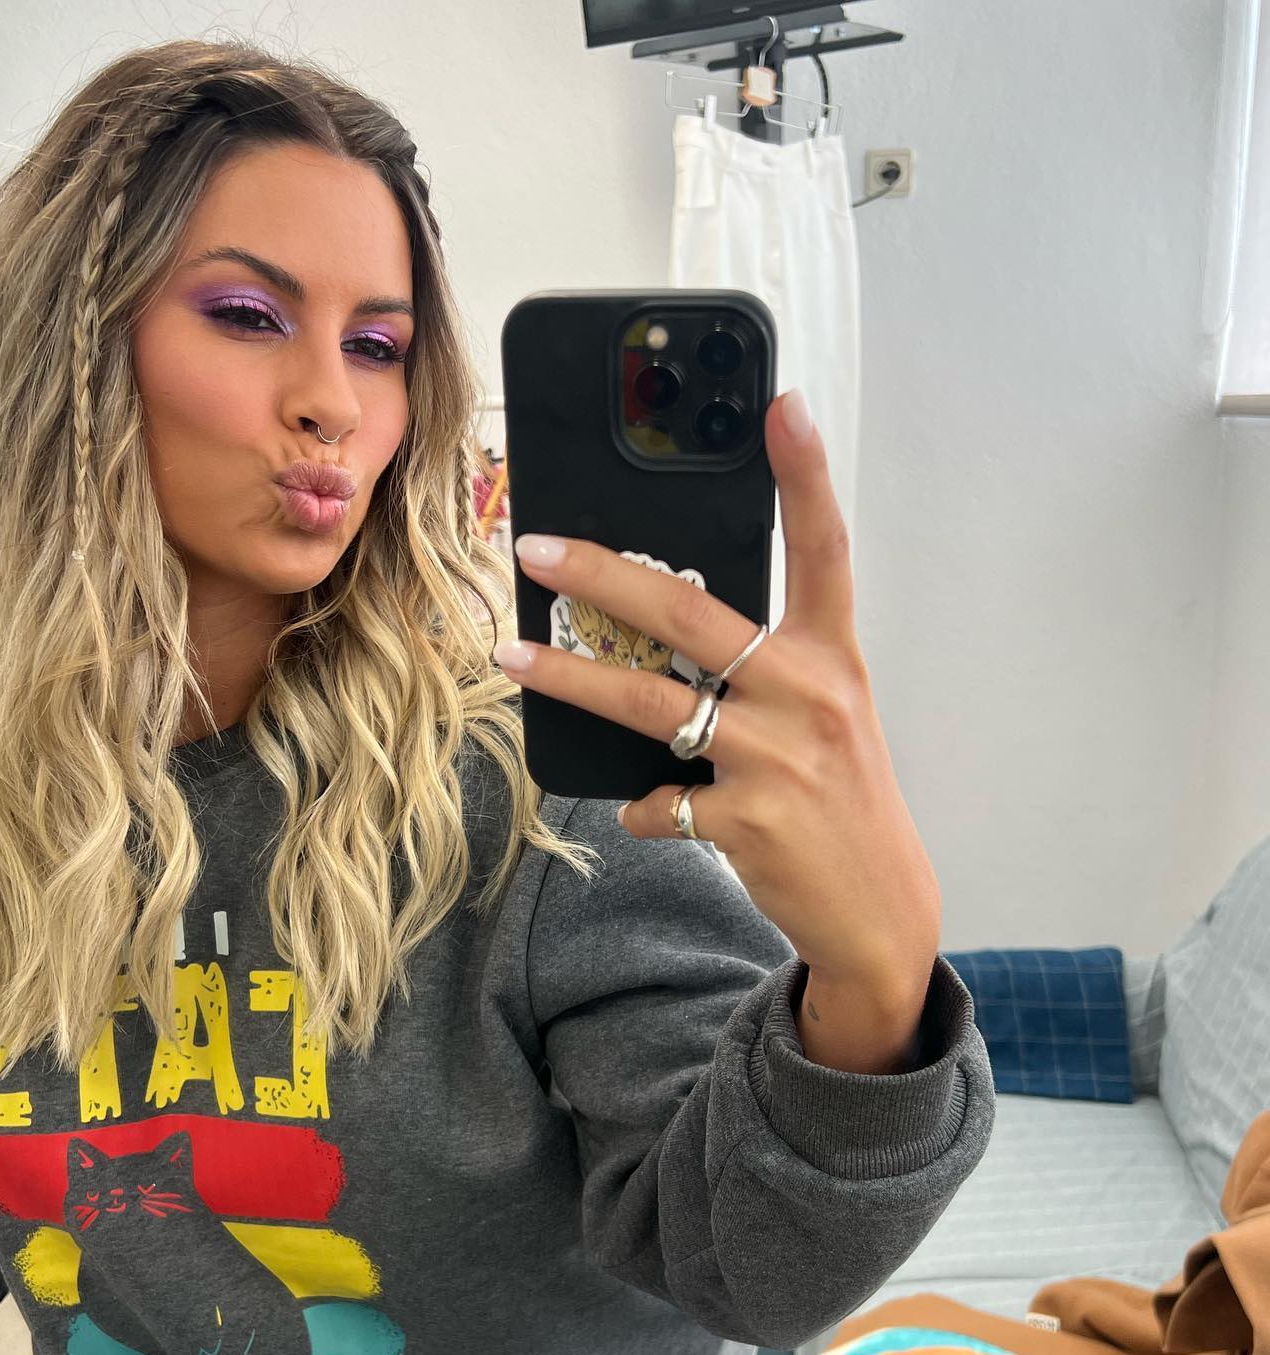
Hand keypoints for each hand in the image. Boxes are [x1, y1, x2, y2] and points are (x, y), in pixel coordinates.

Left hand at [492, 388, 941, 999]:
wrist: (880, 911)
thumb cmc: (842, 800)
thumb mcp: (826, 718)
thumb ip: (765, 669)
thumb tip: (663, 635)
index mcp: (833, 659)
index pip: (824, 549)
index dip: (805, 475)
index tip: (782, 405)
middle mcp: (809, 695)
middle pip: (691, 613)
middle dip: (604, 575)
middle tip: (539, 550)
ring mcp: (777, 758)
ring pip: (651, 703)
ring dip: (572, 680)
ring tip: (512, 659)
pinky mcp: (746, 821)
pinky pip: (658, 801)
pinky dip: (640, 804)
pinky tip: (641, 807)